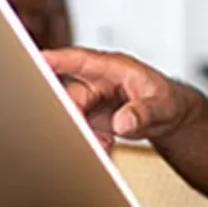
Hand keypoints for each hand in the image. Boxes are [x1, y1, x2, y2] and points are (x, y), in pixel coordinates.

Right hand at [43, 47, 193, 148]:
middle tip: (76, 131)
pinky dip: (91, 142)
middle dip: (71, 115)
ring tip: (102, 145)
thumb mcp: (160, 104)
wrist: (169, 116)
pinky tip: (106, 147)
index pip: (80, 60)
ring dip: (83, 134)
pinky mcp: (91, 118)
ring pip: (74, 116)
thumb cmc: (166, 99)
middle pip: (71, 95)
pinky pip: (82, 131)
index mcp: (113, 68)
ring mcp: (93, 100)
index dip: (57, 59)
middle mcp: (98, 82)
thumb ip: (142, 112)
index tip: (37, 60)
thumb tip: (122, 121)